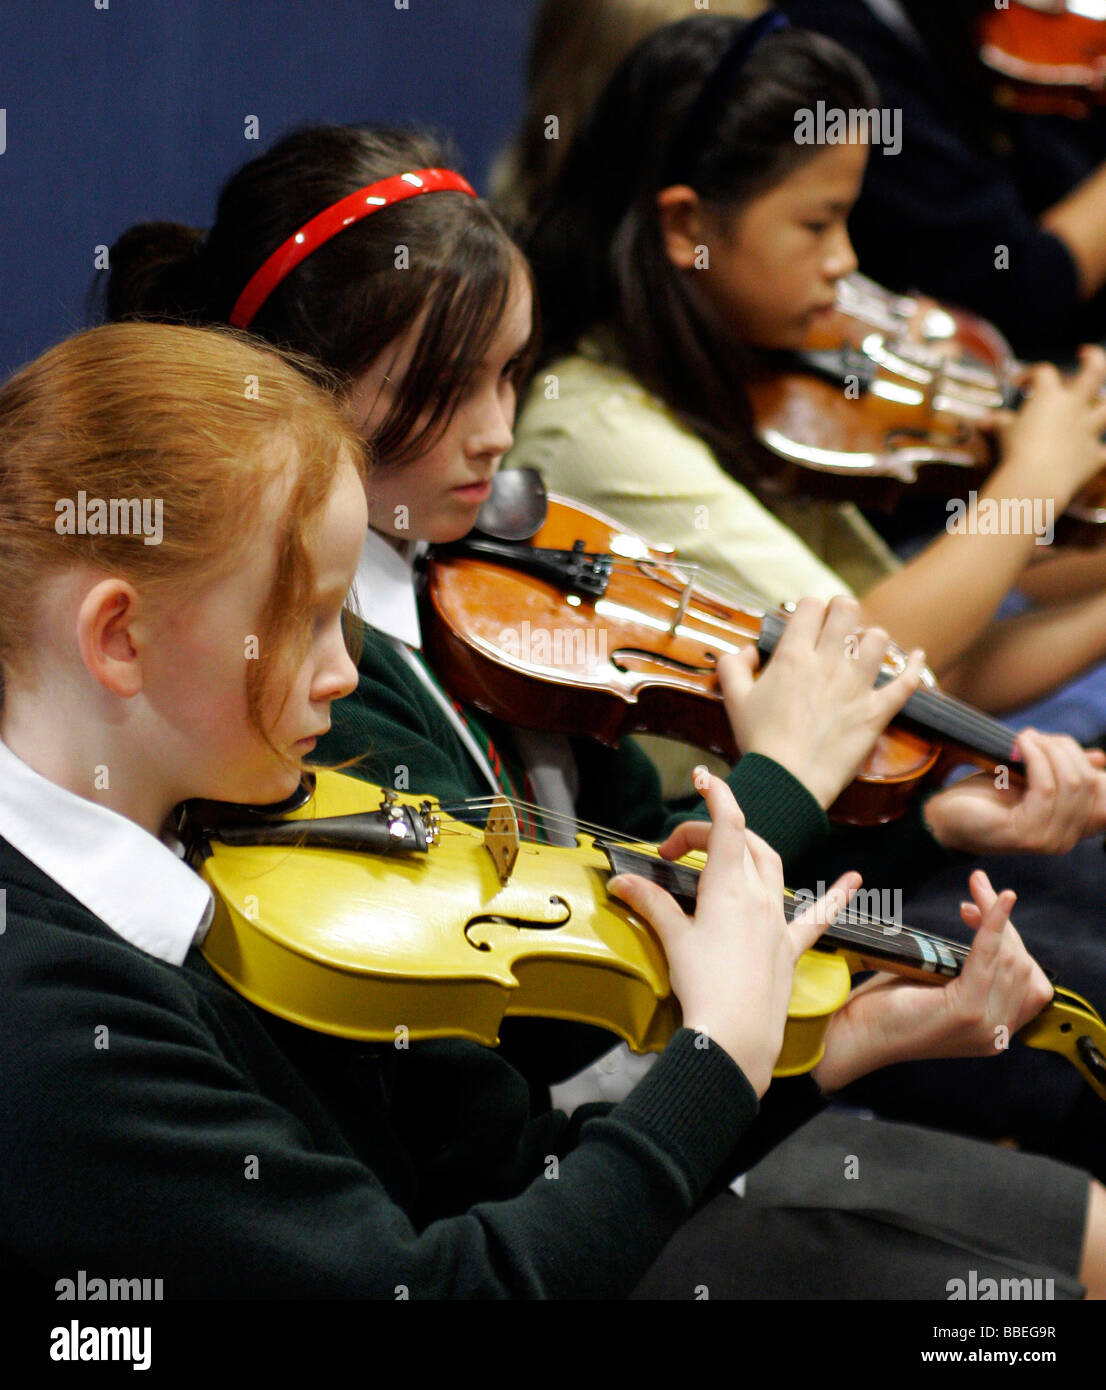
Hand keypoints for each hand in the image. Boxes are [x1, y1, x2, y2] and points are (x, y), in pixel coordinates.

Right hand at [607, 768, 860, 1095]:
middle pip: (741, 841)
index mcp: (729, 886)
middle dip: (710, 832)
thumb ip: (651, 903)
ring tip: (725, 849)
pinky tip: (854, 880)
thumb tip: (623, 882)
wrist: (737, 1038)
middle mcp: (759, 896)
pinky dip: (834, 895)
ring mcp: (777, 921)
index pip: (726, 823)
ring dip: (749, 848)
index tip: (701, 777)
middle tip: (676, 850)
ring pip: (771, 866)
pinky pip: (817, 916)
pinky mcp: (789, 948)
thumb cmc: (703, 987)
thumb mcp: (672, 939)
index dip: (715, 794)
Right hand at [719, 595, 926, 808]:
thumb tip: (748, 650)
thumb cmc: (759, 741)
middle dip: (842, 611)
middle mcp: (829, 663)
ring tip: (864, 647)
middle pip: (847, 610)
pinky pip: (906, 681)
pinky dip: (915, 666)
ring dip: (871, 638)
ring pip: (878, 638)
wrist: (787, 781)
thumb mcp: (733, 698)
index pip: (810, 606)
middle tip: (837, 625)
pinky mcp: (876, 710)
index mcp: (793, 656)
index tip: (807, 621)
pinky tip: (917, 656)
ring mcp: (857, 685)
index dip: (809, 608)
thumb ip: (734, 665)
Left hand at [812, 869, 1051, 1091]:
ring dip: (997, 917)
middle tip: (977, 891)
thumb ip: (967, 965)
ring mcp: (986, 1026)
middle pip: (1023, 967)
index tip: (979, 909)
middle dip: (1004, 923)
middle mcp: (996, 1034)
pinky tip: (996, 902)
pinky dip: (994, 925)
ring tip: (977, 891)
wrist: (853, 1034)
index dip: (1011, 940)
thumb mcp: (936, 981)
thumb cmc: (886, 1004)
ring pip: (1012, 960)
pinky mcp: (968, 1011)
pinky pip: (990, 958)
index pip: (1028, 981)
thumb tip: (984, 919)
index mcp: (993, 1030)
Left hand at [923, 727, 1105, 854]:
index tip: (1057, 742)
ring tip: (1025, 738)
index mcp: (1071, 826)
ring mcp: (1049, 841)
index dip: (1082, 758)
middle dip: (1062, 749)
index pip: (1098, 788)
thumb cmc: (986, 795)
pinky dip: (1035, 759)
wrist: (945, 816)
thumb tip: (1101, 758)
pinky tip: (1020, 745)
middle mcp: (1066, 839)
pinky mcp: (1028, 836)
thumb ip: (1062, 769)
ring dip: (1047, 750)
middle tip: (1034, 735)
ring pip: (1070, 783)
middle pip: (1086, 781)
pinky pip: (1046, 788)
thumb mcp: (1031, 776)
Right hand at [994, 345, 1105, 502]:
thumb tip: (983, 420)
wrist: (1035, 482)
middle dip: (1093, 358)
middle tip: (1086, 354)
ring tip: (1098, 404)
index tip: (1020, 383)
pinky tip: (1095, 454)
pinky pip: (1104, 452)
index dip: (1031, 373)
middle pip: (1094, 372)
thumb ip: (998, 422)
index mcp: (1049, 395)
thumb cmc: (1016, 452)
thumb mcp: (1003, 433)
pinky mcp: (1094, 456)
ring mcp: (1088, 430)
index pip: (1043, 373)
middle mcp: (1074, 407)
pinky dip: (1100, 453)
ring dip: (1103, 405)